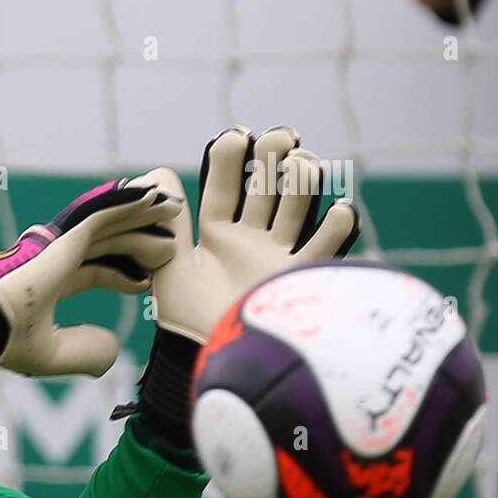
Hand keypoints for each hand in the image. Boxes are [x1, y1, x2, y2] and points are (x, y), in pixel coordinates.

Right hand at [0, 179, 180, 376]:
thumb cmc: (5, 338)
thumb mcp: (53, 356)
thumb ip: (84, 353)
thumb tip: (114, 349)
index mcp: (51, 283)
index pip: (94, 271)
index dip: (123, 275)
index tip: (146, 283)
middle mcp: (57, 259)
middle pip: (107, 243)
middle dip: (138, 240)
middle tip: (171, 240)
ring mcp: (60, 245)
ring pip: (110, 224)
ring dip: (142, 215)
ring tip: (173, 209)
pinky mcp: (65, 237)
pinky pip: (104, 214)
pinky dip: (130, 204)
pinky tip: (155, 198)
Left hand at [127, 125, 360, 446]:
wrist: (215, 361)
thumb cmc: (187, 319)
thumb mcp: (169, 264)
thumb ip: (168, 219)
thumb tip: (158, 173)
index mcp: (215, 236)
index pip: (222, 188)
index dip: (229, 161)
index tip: (236, 135)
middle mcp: (249, 242)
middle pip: (265, 190)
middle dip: (273, 160)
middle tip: (280, 136)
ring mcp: (277, 257)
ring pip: (296, 208)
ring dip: (303, 182)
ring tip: (303, 162)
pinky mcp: (300, 278)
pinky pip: (326, 247)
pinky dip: (337, 227)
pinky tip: (339, 209)